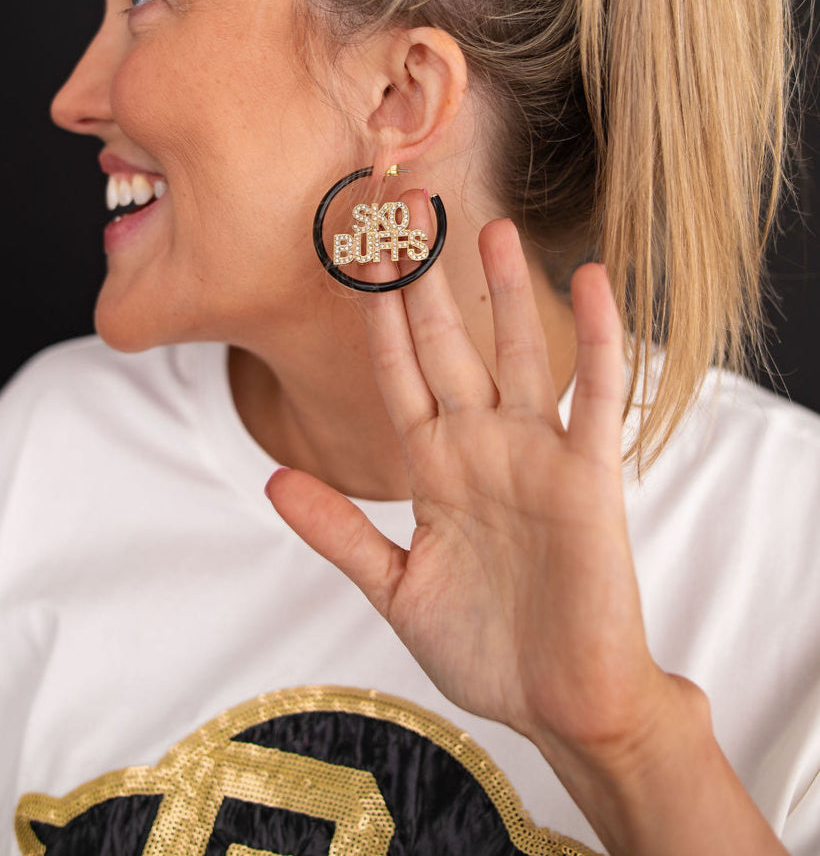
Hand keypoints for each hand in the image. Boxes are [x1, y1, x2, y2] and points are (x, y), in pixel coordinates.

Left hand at [267, 216, 788, 853]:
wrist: (560, 705)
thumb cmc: (484, 648)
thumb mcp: (396, 588)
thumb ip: (341, 532)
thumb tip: (273, 477)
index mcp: (433, 467)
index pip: (398, 372)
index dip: (377, 315)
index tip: (359, 254)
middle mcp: (481, 446)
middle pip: (448, 346)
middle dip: (426, 281)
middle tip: (412, 207)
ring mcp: (535, 454)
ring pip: (517, 353)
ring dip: (502, 291)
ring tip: (487, 226)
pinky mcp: (588, 475)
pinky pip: (595, 396)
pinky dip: (597, 339)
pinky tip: (591, 280)